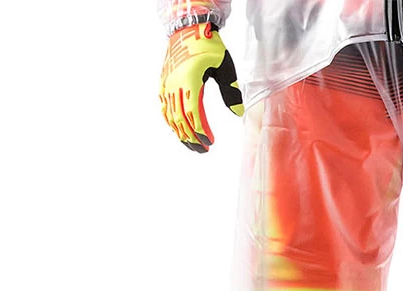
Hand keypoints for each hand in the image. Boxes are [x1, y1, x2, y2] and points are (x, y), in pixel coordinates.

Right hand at [159, 22, 243, 152]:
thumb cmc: (209, 47)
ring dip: (181, 133)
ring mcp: (167, 84)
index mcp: (190, 80)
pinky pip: (165, 108)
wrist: (188, 28)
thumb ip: (231, 91)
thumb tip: (238, 113)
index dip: (200, 131)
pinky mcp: (164, 84)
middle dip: (192, 138)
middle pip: (181, 119)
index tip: (209, 142)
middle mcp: (175, 84)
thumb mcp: (225, 67)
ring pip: (171, 116)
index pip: (193, 113)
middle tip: (204, 150)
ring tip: (194, 146)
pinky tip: (179, 132)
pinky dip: (171, 122)